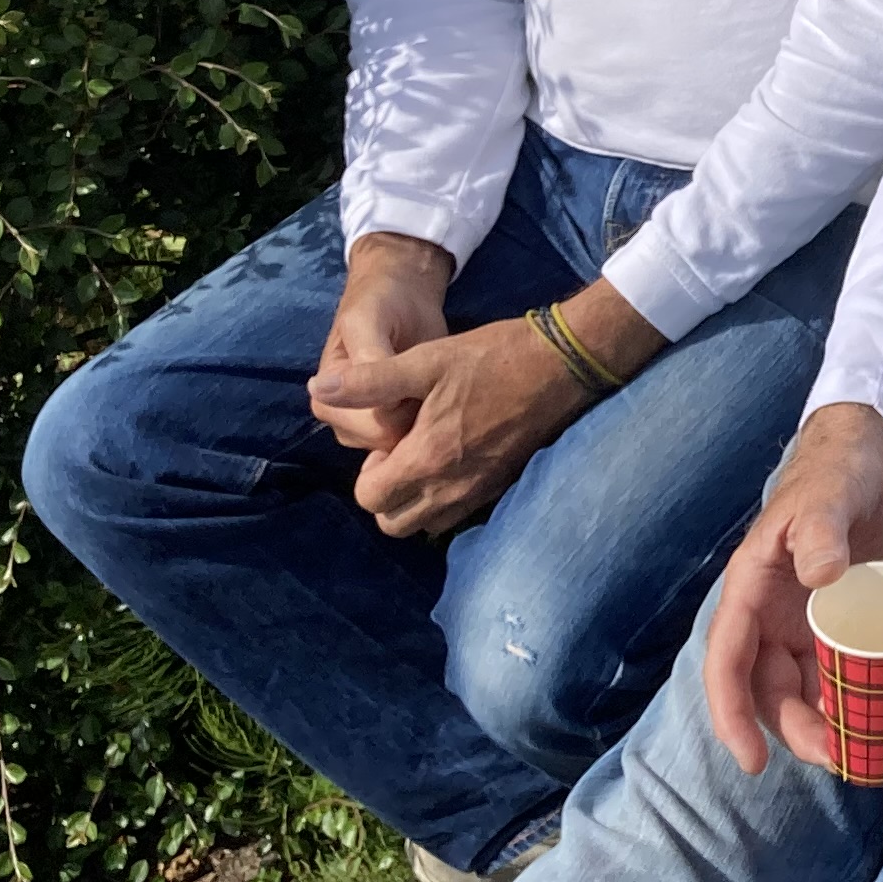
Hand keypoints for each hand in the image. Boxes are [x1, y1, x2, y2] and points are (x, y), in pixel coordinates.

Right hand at [309, 233, 456, 450]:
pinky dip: (436, 416)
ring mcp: (373, 427)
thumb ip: (369, 357)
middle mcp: (346, 423)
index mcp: (327, 401)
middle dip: (416, 413)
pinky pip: (422, 436)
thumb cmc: (379, 304)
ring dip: (427, 414)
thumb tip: (370, 394)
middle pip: (392, 442)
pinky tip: (441, 391)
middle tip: (428, 375)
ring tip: (433, 379)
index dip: (402, 404)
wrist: (402, 296)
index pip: (373, 428)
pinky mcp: (400, 424)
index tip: (414, 370)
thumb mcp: (368, 320)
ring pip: (409, 442)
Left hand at [322, 305, 605, 539]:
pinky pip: (459, 516)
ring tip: (429, 455)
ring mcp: (480, 493)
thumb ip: (371, 382)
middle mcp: (451, 489)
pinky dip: (446, 499)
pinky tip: (458, 457)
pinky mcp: (502, 488)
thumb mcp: (427, 360)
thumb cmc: (493, 357)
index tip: (390, 437)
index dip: (369, 469)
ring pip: (426, 524)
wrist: (564, 364)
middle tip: (405, 449)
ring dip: (416, 500)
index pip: (370, 498)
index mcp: (427, 459)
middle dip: (387, 492)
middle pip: (392, 522)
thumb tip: (318, 390)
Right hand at [703, 403, 882, 775]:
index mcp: (749, 590)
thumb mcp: (827, 499)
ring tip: (856, 754)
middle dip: (791, 730)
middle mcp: (767, 617)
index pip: (727, 661)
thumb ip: (819, 532)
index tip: (750, 759)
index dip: (732, 713)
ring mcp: (799, 625)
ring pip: (797, 691)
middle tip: (835, 757)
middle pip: (766, 689)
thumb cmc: (835, 478)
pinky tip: (873, 726)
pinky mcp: (833, 627)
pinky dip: (846, 704)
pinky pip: (832, 676)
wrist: (866, 466)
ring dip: (819, 726)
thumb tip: (818, 577)